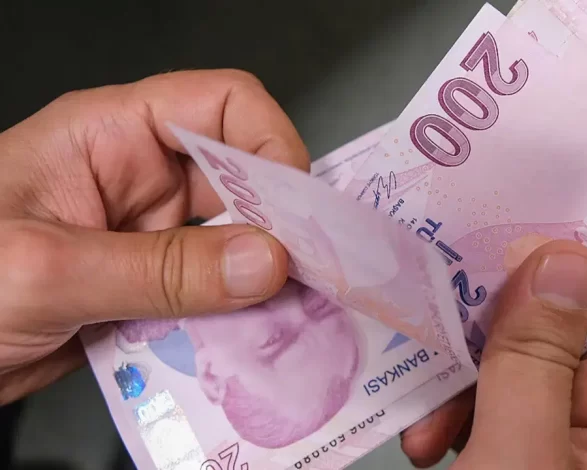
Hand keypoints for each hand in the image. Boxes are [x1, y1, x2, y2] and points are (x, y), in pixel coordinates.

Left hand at [0, 70, 309, 403]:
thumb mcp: (47, 271)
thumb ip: (160, 269)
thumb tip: (265, 261)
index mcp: (113, 136)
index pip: (223, 105)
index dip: (271, 144)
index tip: (296, 209)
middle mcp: (140, 178)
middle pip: (242, 179)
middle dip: (278, 224)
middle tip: (308, 276)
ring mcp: (147, 236)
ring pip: (235, 243)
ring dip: (259, 280)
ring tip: (284, 318)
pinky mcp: (148, 287)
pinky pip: (211, 293)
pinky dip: (233, 317)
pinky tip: (242, 344)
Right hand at [401, 239, 586, 468]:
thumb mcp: (518, 452)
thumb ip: (534, 359)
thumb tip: (559, 258)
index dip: (547, 268)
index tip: (491, 238)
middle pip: (540, 336)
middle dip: (478, 344)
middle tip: (433, 345)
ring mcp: (550, 439)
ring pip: (499, 370)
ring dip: (450, 386)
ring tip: (422, 425)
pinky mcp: (510, 454)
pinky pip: (478, 406)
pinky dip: (444, 414)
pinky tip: (424, 438)